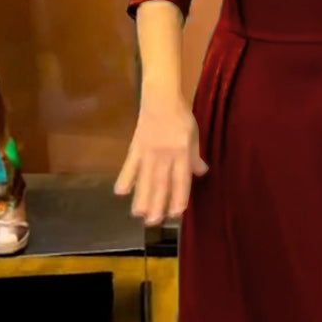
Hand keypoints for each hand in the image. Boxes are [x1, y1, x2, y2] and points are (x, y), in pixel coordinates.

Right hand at [114, 93, 208, 225]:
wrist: (161, 98)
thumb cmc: (181, 117)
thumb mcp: (194, 136)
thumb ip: (195, 157)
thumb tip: (201, 173)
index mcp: (181, 153)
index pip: (181, 180)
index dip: (178, 197)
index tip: (176, 214)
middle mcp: (165, 155)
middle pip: (160, 183)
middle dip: (157, 204)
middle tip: (153, 223)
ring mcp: (148, 152)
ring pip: (145, 178)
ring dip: (141, 197)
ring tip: (138, 215)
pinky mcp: (135, 146)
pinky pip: (129, 165)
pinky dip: (125, 178)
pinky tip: (120, 193)